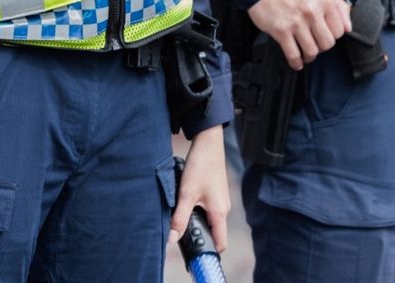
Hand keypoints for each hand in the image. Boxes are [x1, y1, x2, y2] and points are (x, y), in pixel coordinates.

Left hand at [170, 125, 230, 252]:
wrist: (208, 141)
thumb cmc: (201, 165)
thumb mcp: (186, 194)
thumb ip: (179, 218)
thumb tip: (171, 237)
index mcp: (220, 212)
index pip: (220, 242)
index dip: (209, 251)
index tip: (194, 253)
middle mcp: (223, 208)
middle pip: (213, 232)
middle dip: (198, 235)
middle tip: (181, 233)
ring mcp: (220, 200)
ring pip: (209, 220)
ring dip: (196, 221)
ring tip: (181, 216)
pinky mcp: (215, 192)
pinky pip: (207, 209)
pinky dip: (197, 210)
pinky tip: (186, 202)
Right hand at [247, 0, 350, 69]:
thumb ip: (338, 4)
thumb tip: (347, 25)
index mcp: (324, 1)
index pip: (340, 30)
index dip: (333, 35)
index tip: (327, 35)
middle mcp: (312, 11)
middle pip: (327, 44)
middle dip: (322, 47)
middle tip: (317, 44)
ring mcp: (296, 23)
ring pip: (312, 51)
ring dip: (310, 56)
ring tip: (307, 54)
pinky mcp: (281, 31)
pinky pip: (293, 55)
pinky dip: (296, 62)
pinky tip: (297, 61)